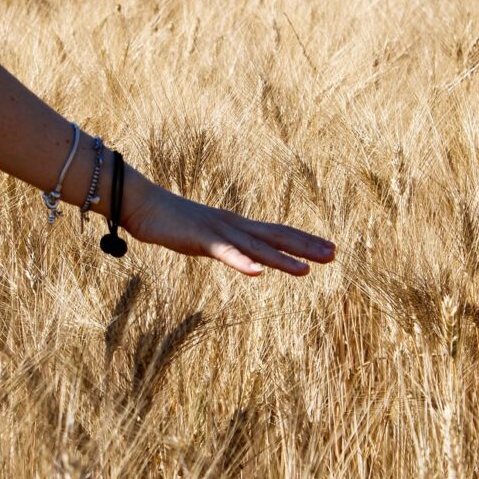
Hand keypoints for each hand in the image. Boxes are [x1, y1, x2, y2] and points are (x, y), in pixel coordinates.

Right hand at [121, 180, 336, 276]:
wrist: (143, 205)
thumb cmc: (172, 222)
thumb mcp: (206, 237)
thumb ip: (226, 246)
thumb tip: (243, 256)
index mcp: (238, 226)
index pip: (278, 232)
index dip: (305, 240)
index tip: (330, 248)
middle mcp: (235, 226)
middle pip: (277, 236)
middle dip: (306, 246)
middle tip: (335, 255)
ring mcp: (219, 232)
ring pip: (257, 248)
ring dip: (282, 259)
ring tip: (307, 271)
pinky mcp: (201, 240)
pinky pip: (225, 253)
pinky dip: (242, 263)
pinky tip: (258, 273)